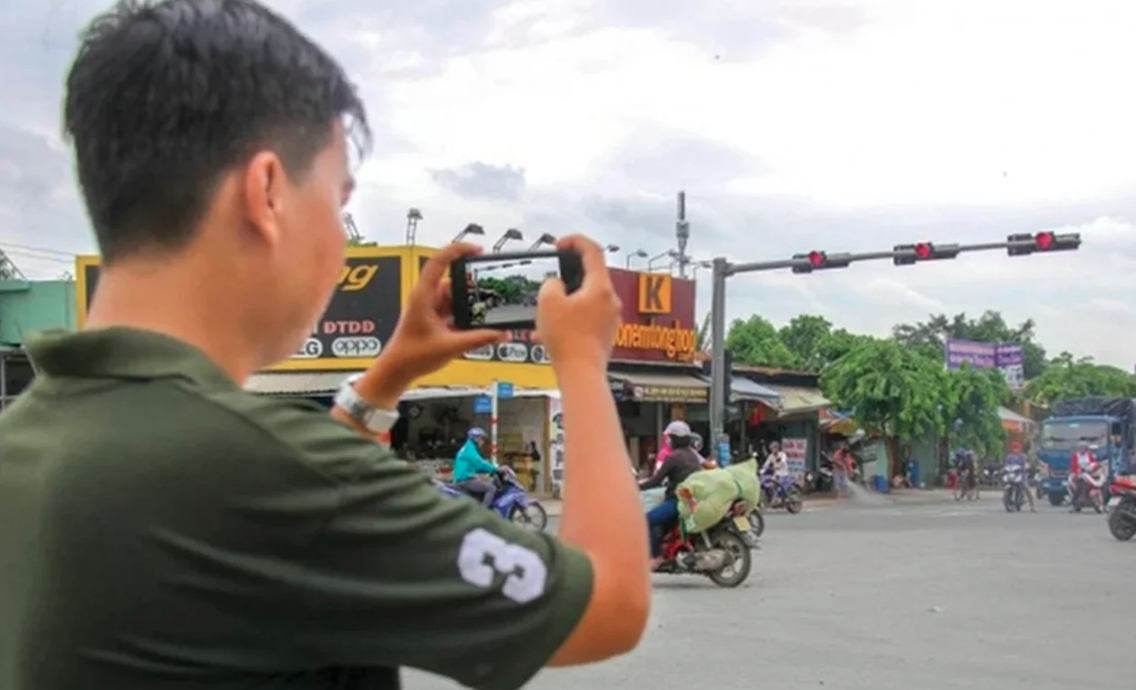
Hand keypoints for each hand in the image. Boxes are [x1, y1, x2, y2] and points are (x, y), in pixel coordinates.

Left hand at [360, 243, 504, 401]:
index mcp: (423, 295)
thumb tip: (500, 333)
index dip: (459, 250)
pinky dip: (465, 313)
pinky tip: (477, 322)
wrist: (396, 371)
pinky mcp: (434, 318)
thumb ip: (478, 339)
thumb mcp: (450, 346)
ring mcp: (430, 307)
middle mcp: (426, 297)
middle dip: (472, 283)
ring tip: (486, 308)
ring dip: (470, 301)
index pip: (440, 260)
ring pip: (455, 296)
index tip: (477, 250)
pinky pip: (454, 309)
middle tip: (490, 287)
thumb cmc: (410, 356)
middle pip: (453, 279)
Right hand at [536, 235, 620, 372]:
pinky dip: (570, 318)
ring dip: (566, 303)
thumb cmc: (568, 341)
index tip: (561, 244)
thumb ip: (551, 284)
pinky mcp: (606, 333)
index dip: (575, 241)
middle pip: (589, 277)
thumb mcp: (547, 302)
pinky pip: (587, 317)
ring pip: (586, 299)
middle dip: (566, 279)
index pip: (592, 250)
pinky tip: (552, 332)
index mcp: (600, 287)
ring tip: (546, 316)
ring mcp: (610, 317)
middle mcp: (610, 300)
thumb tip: (556, 285)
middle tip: (550, 286)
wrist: (581, 373)